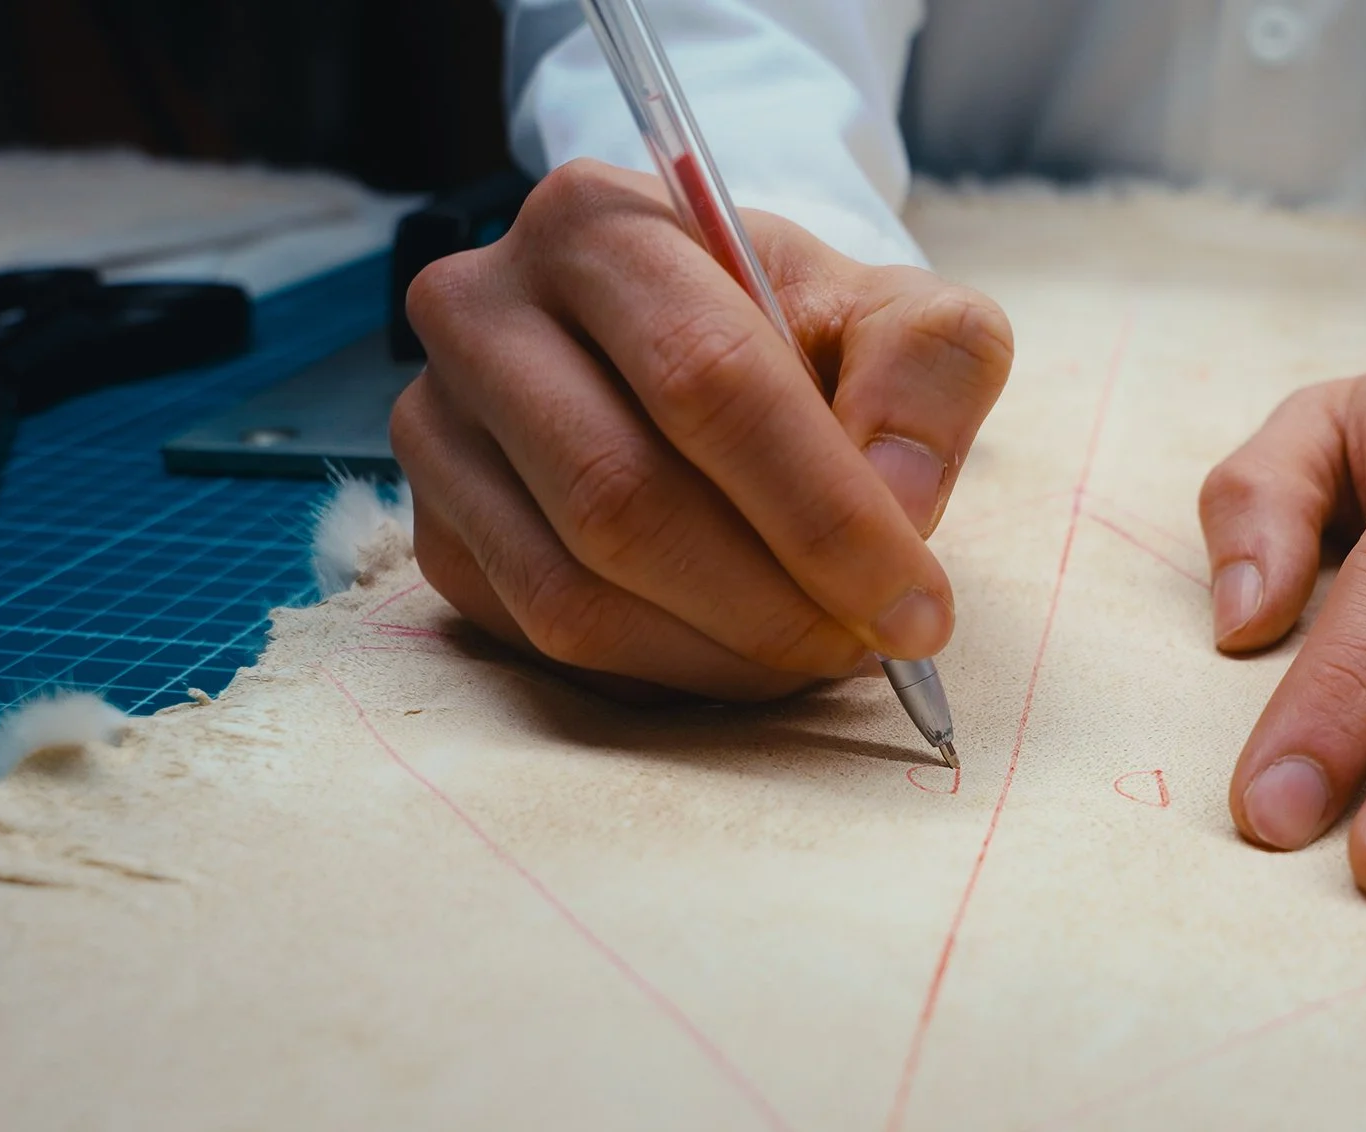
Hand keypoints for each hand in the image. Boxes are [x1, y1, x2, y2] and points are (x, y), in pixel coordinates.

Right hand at [394, 159, 1013, 702]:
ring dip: (720, 655)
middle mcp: (483, 312)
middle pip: (624, 499)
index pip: (707, 381)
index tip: (916, 608)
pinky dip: (663, 673)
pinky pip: (542, 641)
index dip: (823, 513)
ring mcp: (438, 430)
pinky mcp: (436, 534)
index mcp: (599, 224)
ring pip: (573, 592)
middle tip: (870, 649)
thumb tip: (898, 501)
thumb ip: (929, 378)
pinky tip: (738, 651)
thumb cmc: (803, 334)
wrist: (701, 351)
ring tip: (819, 652)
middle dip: (773, 603)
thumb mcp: (901, 317)